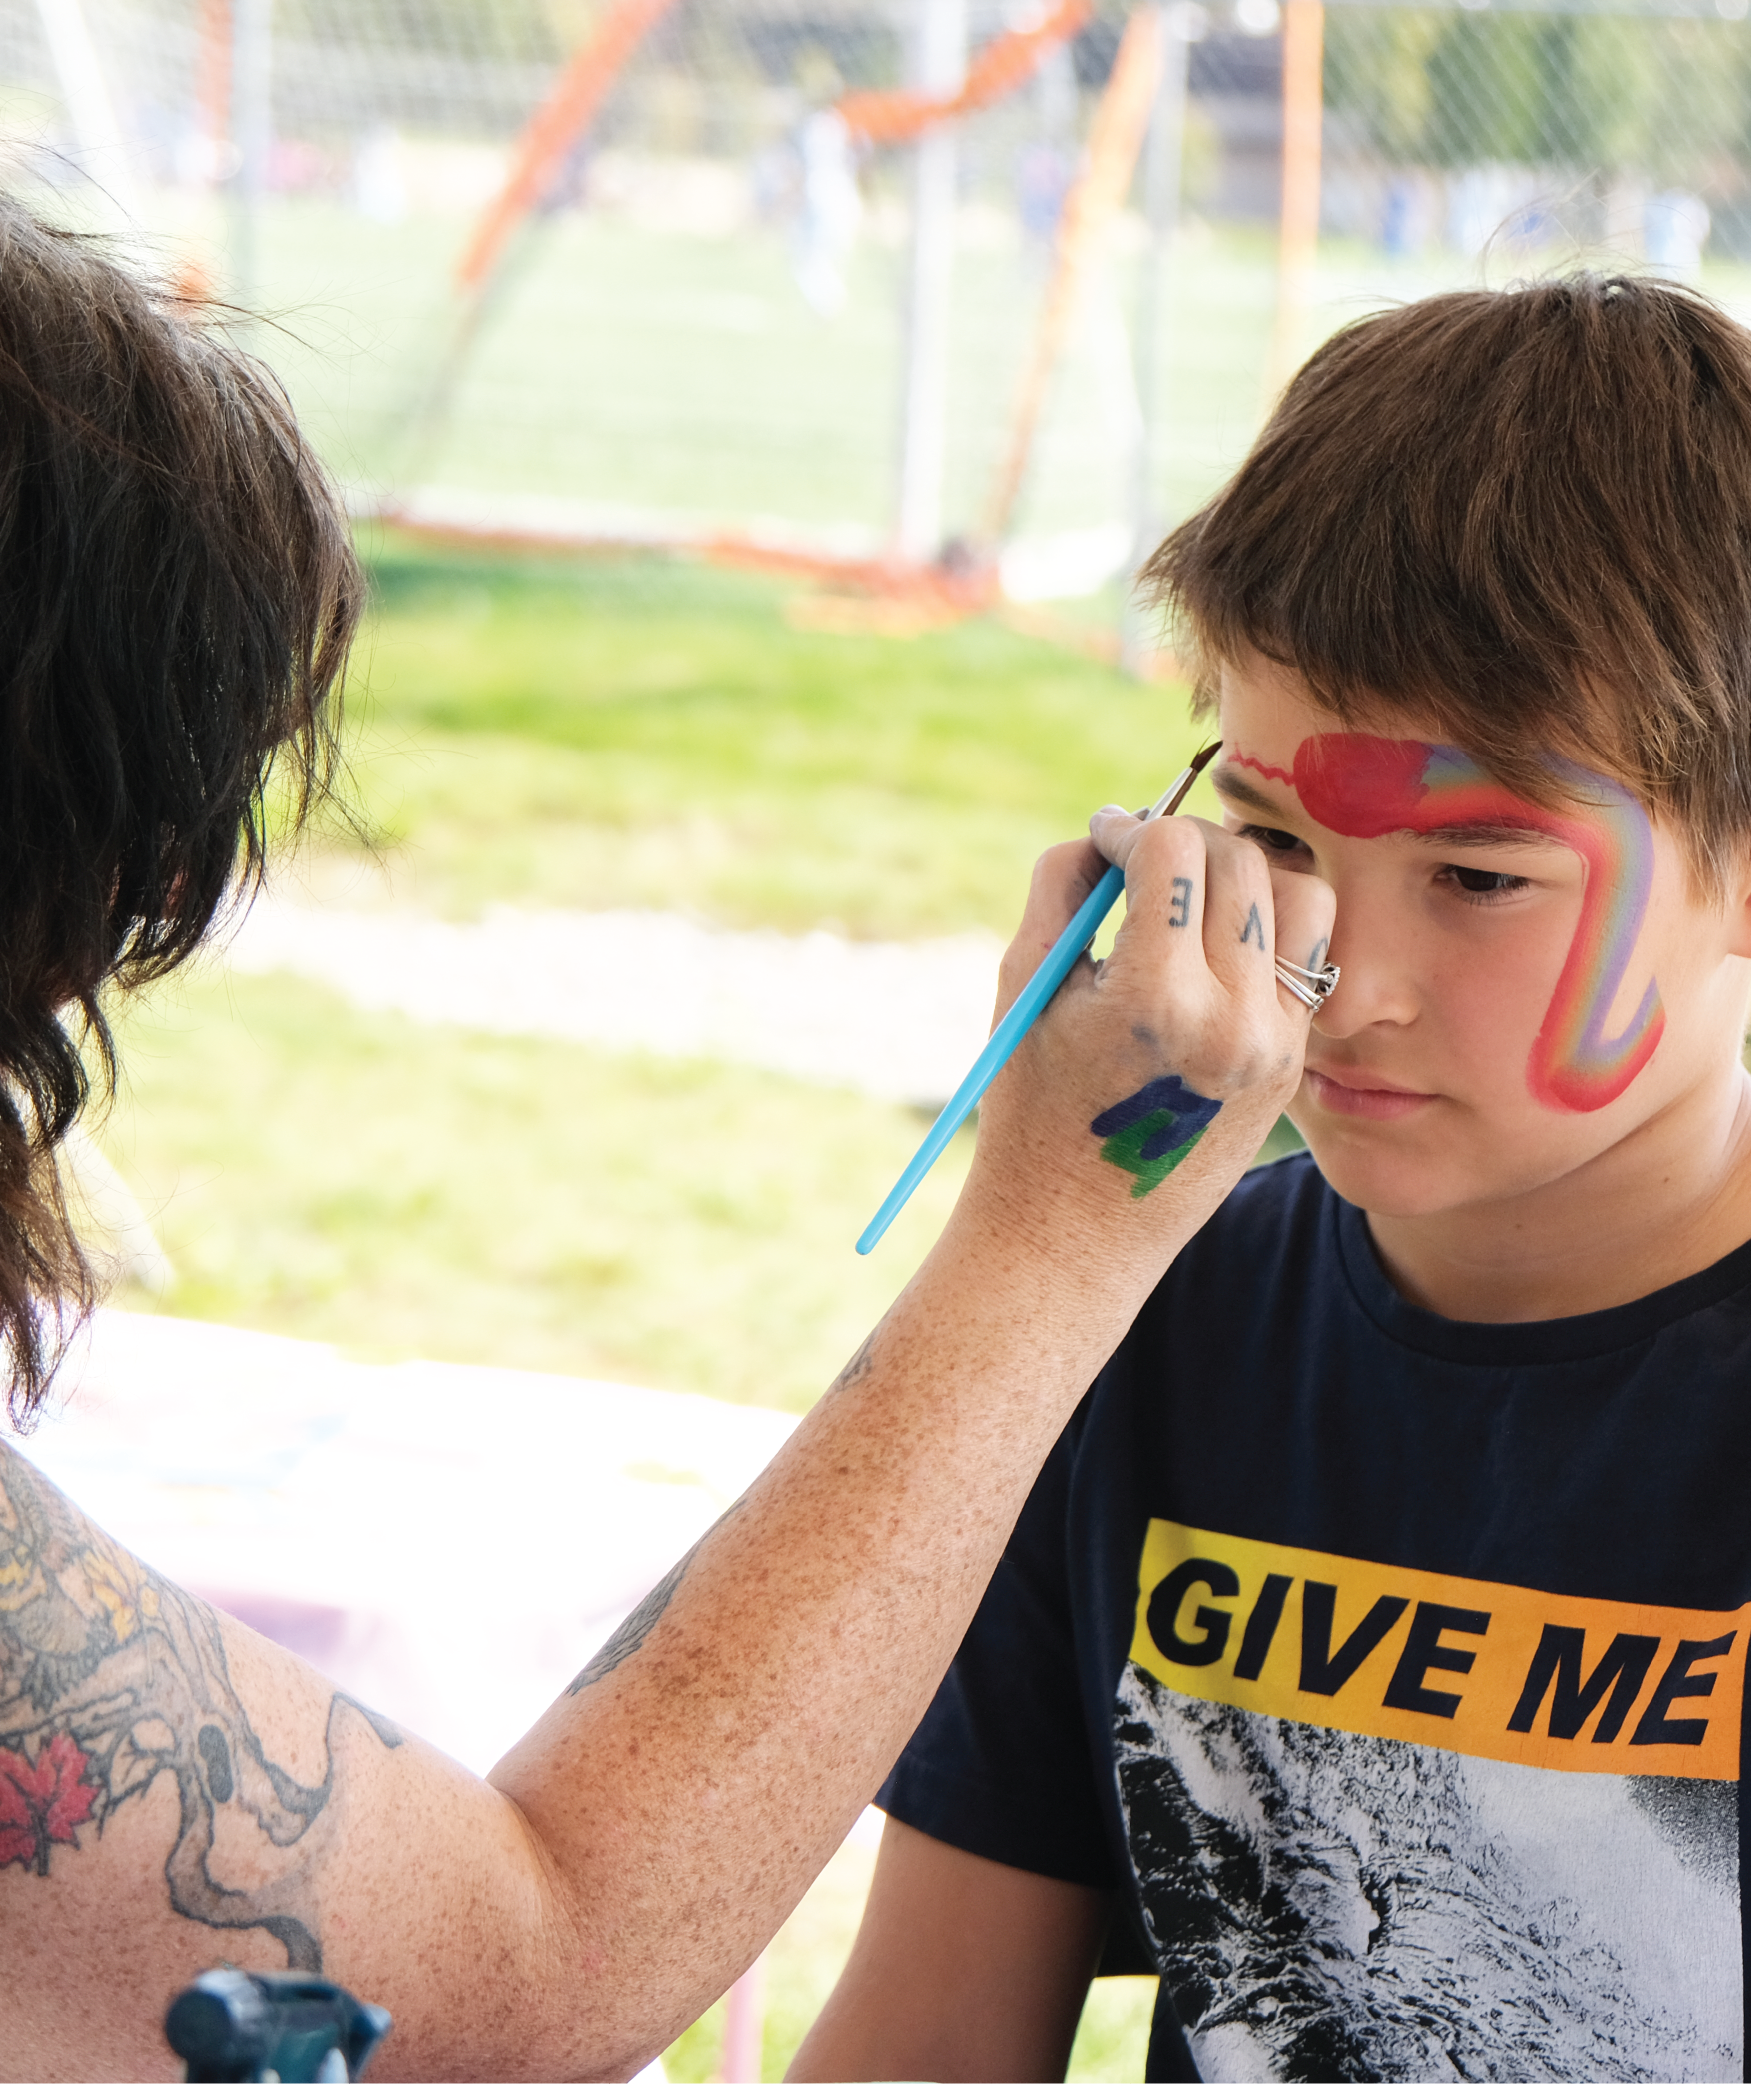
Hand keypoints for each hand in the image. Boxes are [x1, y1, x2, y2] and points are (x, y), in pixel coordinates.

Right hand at [951, 809, 1335, 1282]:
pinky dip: (1265, 929)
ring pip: (1298, 894)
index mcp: (1156, 1001)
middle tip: (1139, 864)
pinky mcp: (1293, 1062)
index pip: (1172, 851)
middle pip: (1239, 860)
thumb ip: (1062, 887)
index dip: (1129, 829)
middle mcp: (1232, 1020)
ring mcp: (1274, 1044)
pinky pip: (1307, 956)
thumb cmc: (1032, 1109)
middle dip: (1184, 842)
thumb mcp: (1026, 990)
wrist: (1078, 1234)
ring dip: (1245, 875)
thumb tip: (1109, 826)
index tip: (1103, 843)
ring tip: (1190, 898)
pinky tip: (1212, 949)